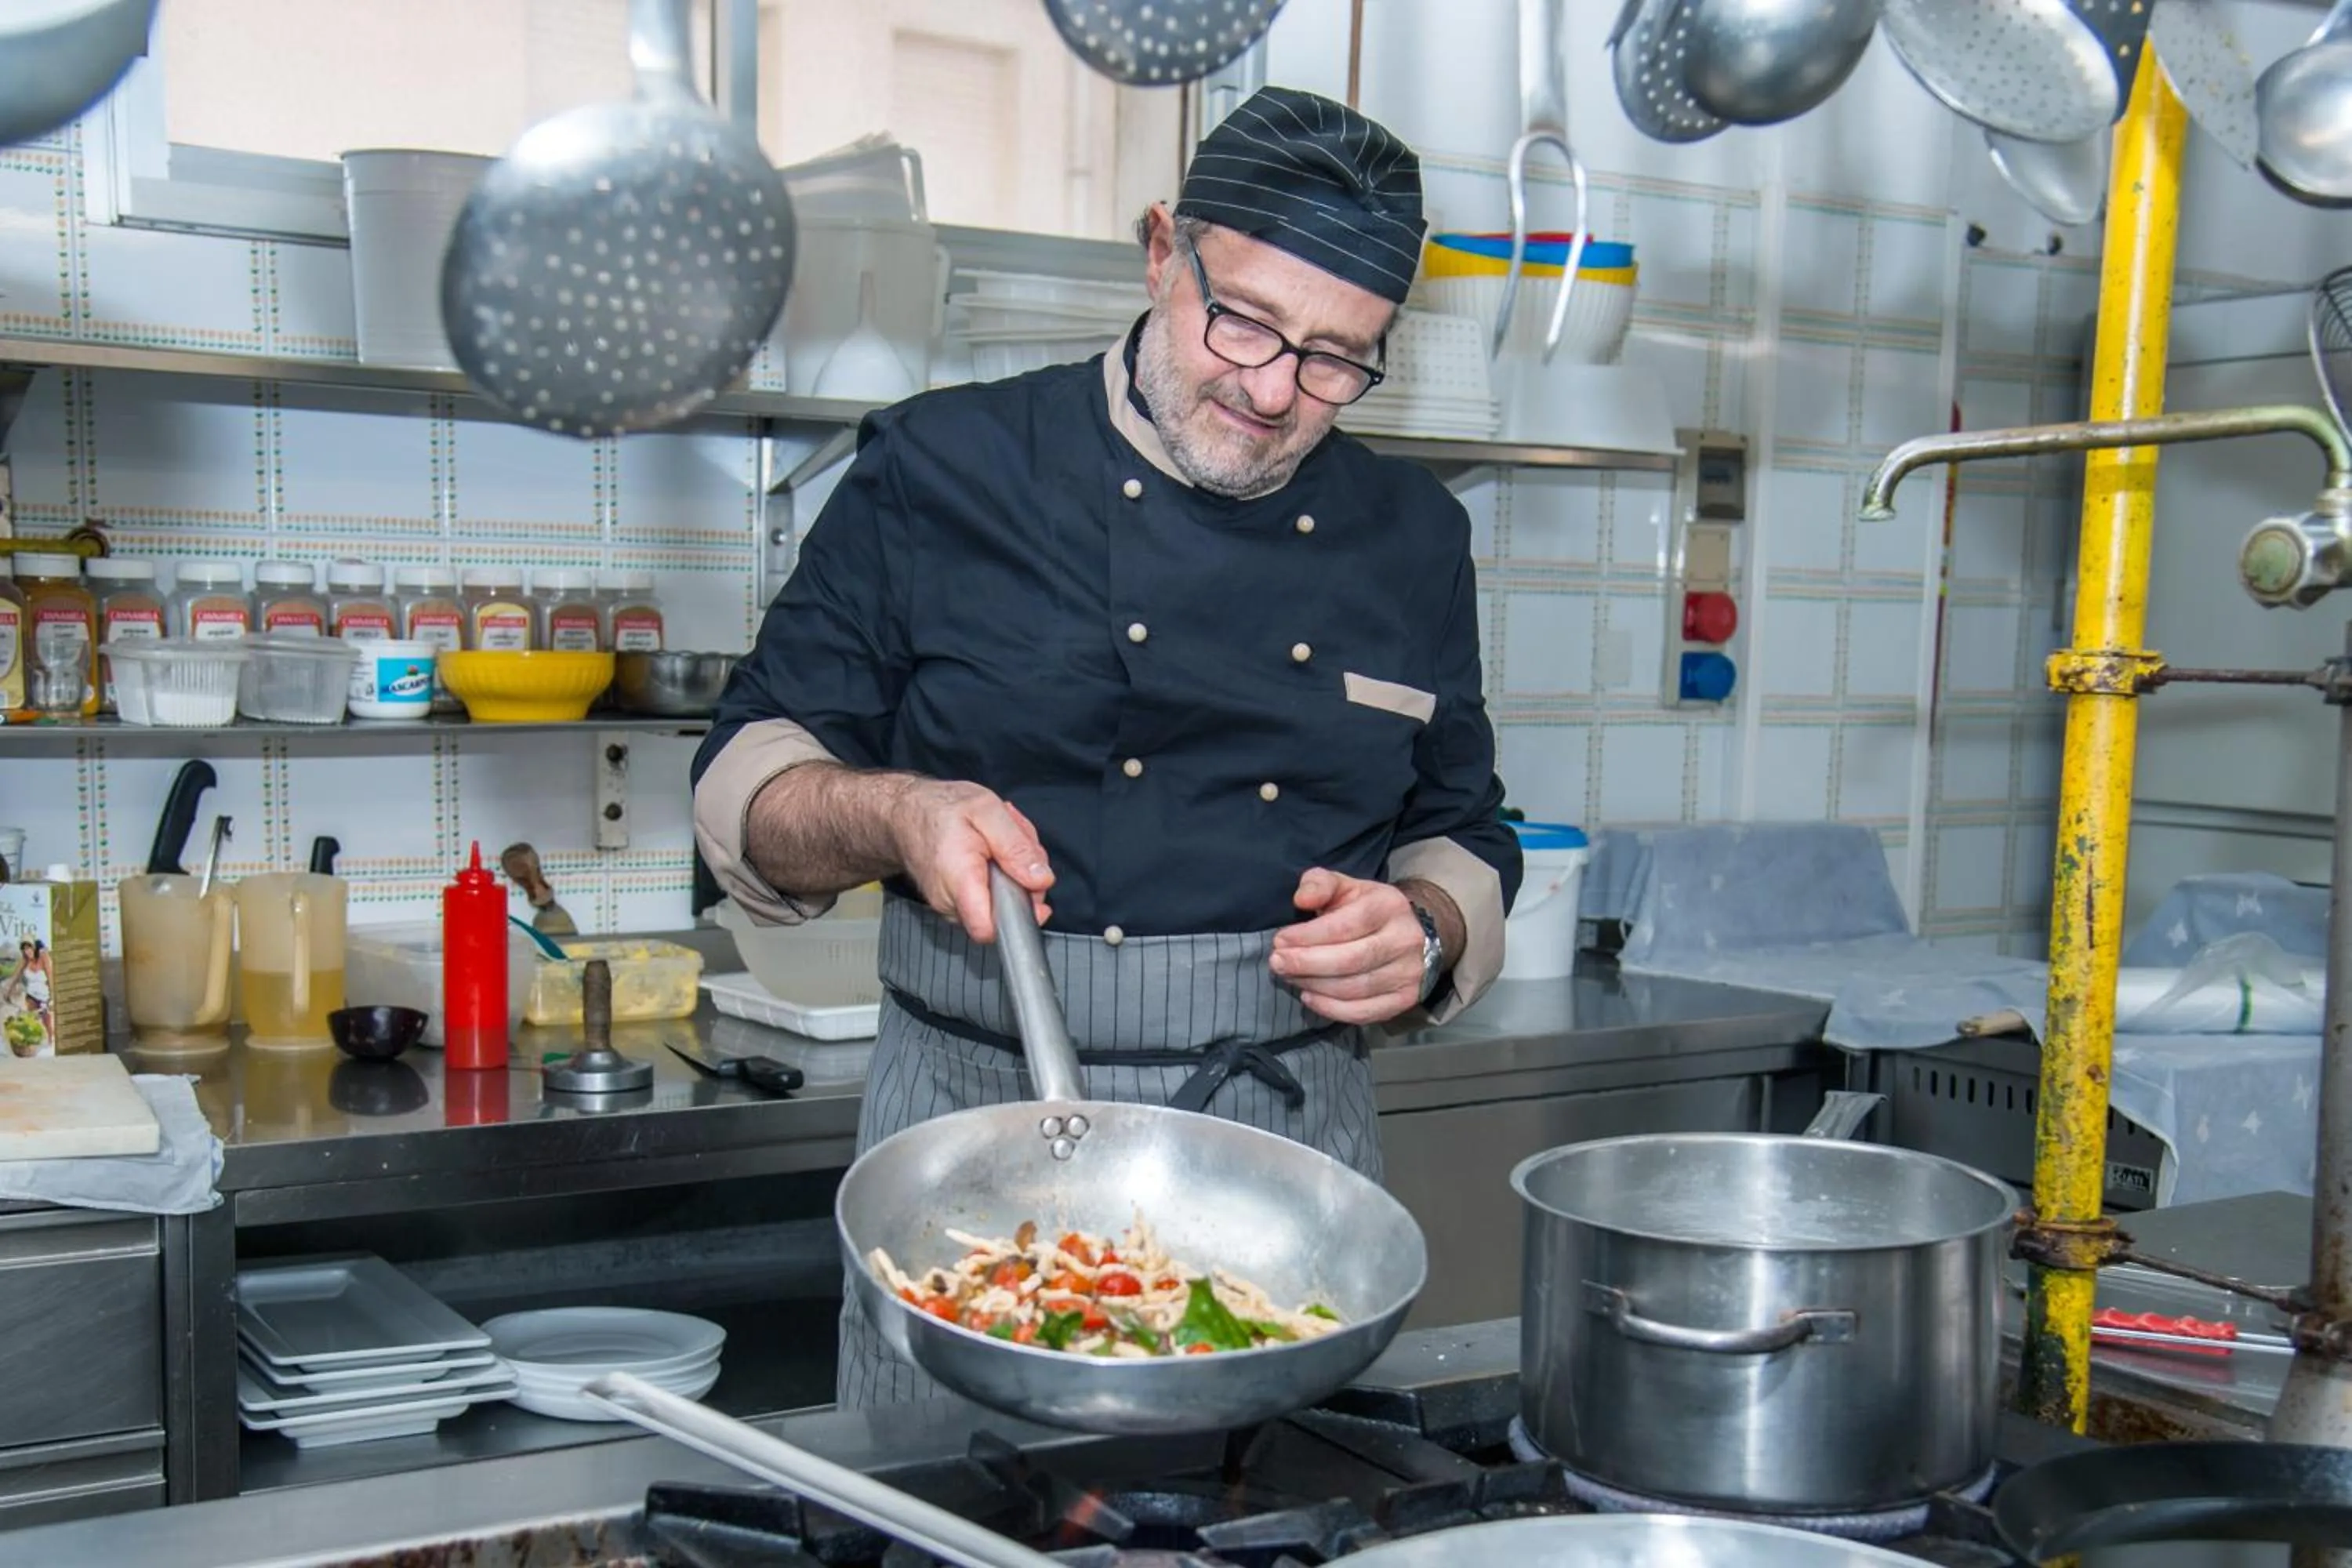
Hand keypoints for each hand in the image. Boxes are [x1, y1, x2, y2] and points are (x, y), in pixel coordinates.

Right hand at [886, 779, 1053, 942]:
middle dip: (1023, 879)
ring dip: (1012, 873)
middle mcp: (951, 902)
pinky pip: (989, 897)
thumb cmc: (938, 808)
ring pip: (1000, 903)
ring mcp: (951, 906)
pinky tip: (990, 851)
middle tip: (1014, 842)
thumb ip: (1016, 846)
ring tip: (999, 841)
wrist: (902, 814)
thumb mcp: (986, 809)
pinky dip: (999, 874)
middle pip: (1006, 911)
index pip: (989, 929)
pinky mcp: (955, 903)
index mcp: (960, 880)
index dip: (1021, 917)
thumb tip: (1041, 880)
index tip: (1032, 890)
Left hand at [1268, 869, 1427, 1024]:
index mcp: (1389, 905)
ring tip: (1289, 977)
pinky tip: (1309, 997)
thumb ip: (1319, 884)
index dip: (1309, 936)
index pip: (1346, 925)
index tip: (1280, 940)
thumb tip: (1301, 899)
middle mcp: (1404, 940)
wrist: (1407, 933)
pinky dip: (1331, 1009)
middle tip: (1277, 963)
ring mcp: (1408, 973)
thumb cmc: (1365, 908)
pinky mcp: (1404, 999)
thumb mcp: (1344, 886)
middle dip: (1307, 964)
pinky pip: (1364, 1012)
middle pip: (1351, 960)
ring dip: (1314, 985)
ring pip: (1355, 988)